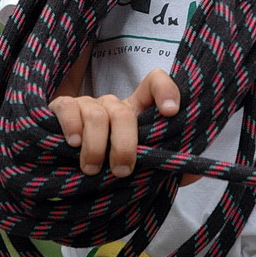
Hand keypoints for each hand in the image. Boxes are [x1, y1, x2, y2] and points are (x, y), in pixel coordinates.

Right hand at [49, 68, 180, 178]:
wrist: (65, 173)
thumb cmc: (109, 166)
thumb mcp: (139, 167)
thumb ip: (167, 168)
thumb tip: (193, 171)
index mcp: (136, 112)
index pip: (154, 83)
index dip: (165, 91)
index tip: (171, 112)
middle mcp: (112, 104)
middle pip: (123, 112)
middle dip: (124, 144)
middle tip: (123, 170)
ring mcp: (86, 103)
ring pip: (97, 115)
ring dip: (96, 145)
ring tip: (93, 169)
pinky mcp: (62, 107)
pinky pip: (68, 109)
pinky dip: (72, 127)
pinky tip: (73, 144)